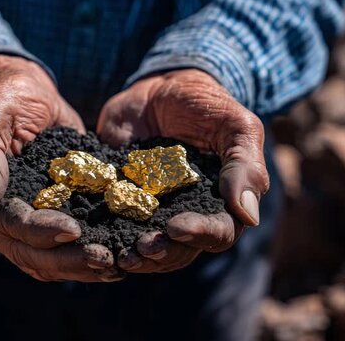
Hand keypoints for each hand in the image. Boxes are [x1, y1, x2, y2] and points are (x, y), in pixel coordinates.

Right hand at [0, 54, 120, 281]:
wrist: (25, 91)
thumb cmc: (6, 94)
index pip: (3, 222)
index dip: (38, 232)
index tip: (74, 230)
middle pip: (23, 250)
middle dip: (65, 258)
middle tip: (104, 258)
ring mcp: (10, 218)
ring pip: (39, 258)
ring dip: (75, 266)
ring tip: (112, 266)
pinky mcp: (36, 217)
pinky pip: (53, 249)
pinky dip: (78, 258)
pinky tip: (109, 261)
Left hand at [97, 69, 269, 272]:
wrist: (161, 88)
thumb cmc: (207, 105)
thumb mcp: (235, 126)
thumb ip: (245, 167)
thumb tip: (247, 216)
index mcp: (221, 203)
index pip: (218, 233)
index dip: (199, 235)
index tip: (176, 227)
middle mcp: (188, 213)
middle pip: (181, 250)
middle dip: (163, 253)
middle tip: (142, 248)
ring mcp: (154, 210)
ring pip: (150, 248)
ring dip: (137, 256)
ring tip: (121, 255)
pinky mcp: (123, 200)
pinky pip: (116, 227)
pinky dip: (108, 237)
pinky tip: (96, 240)